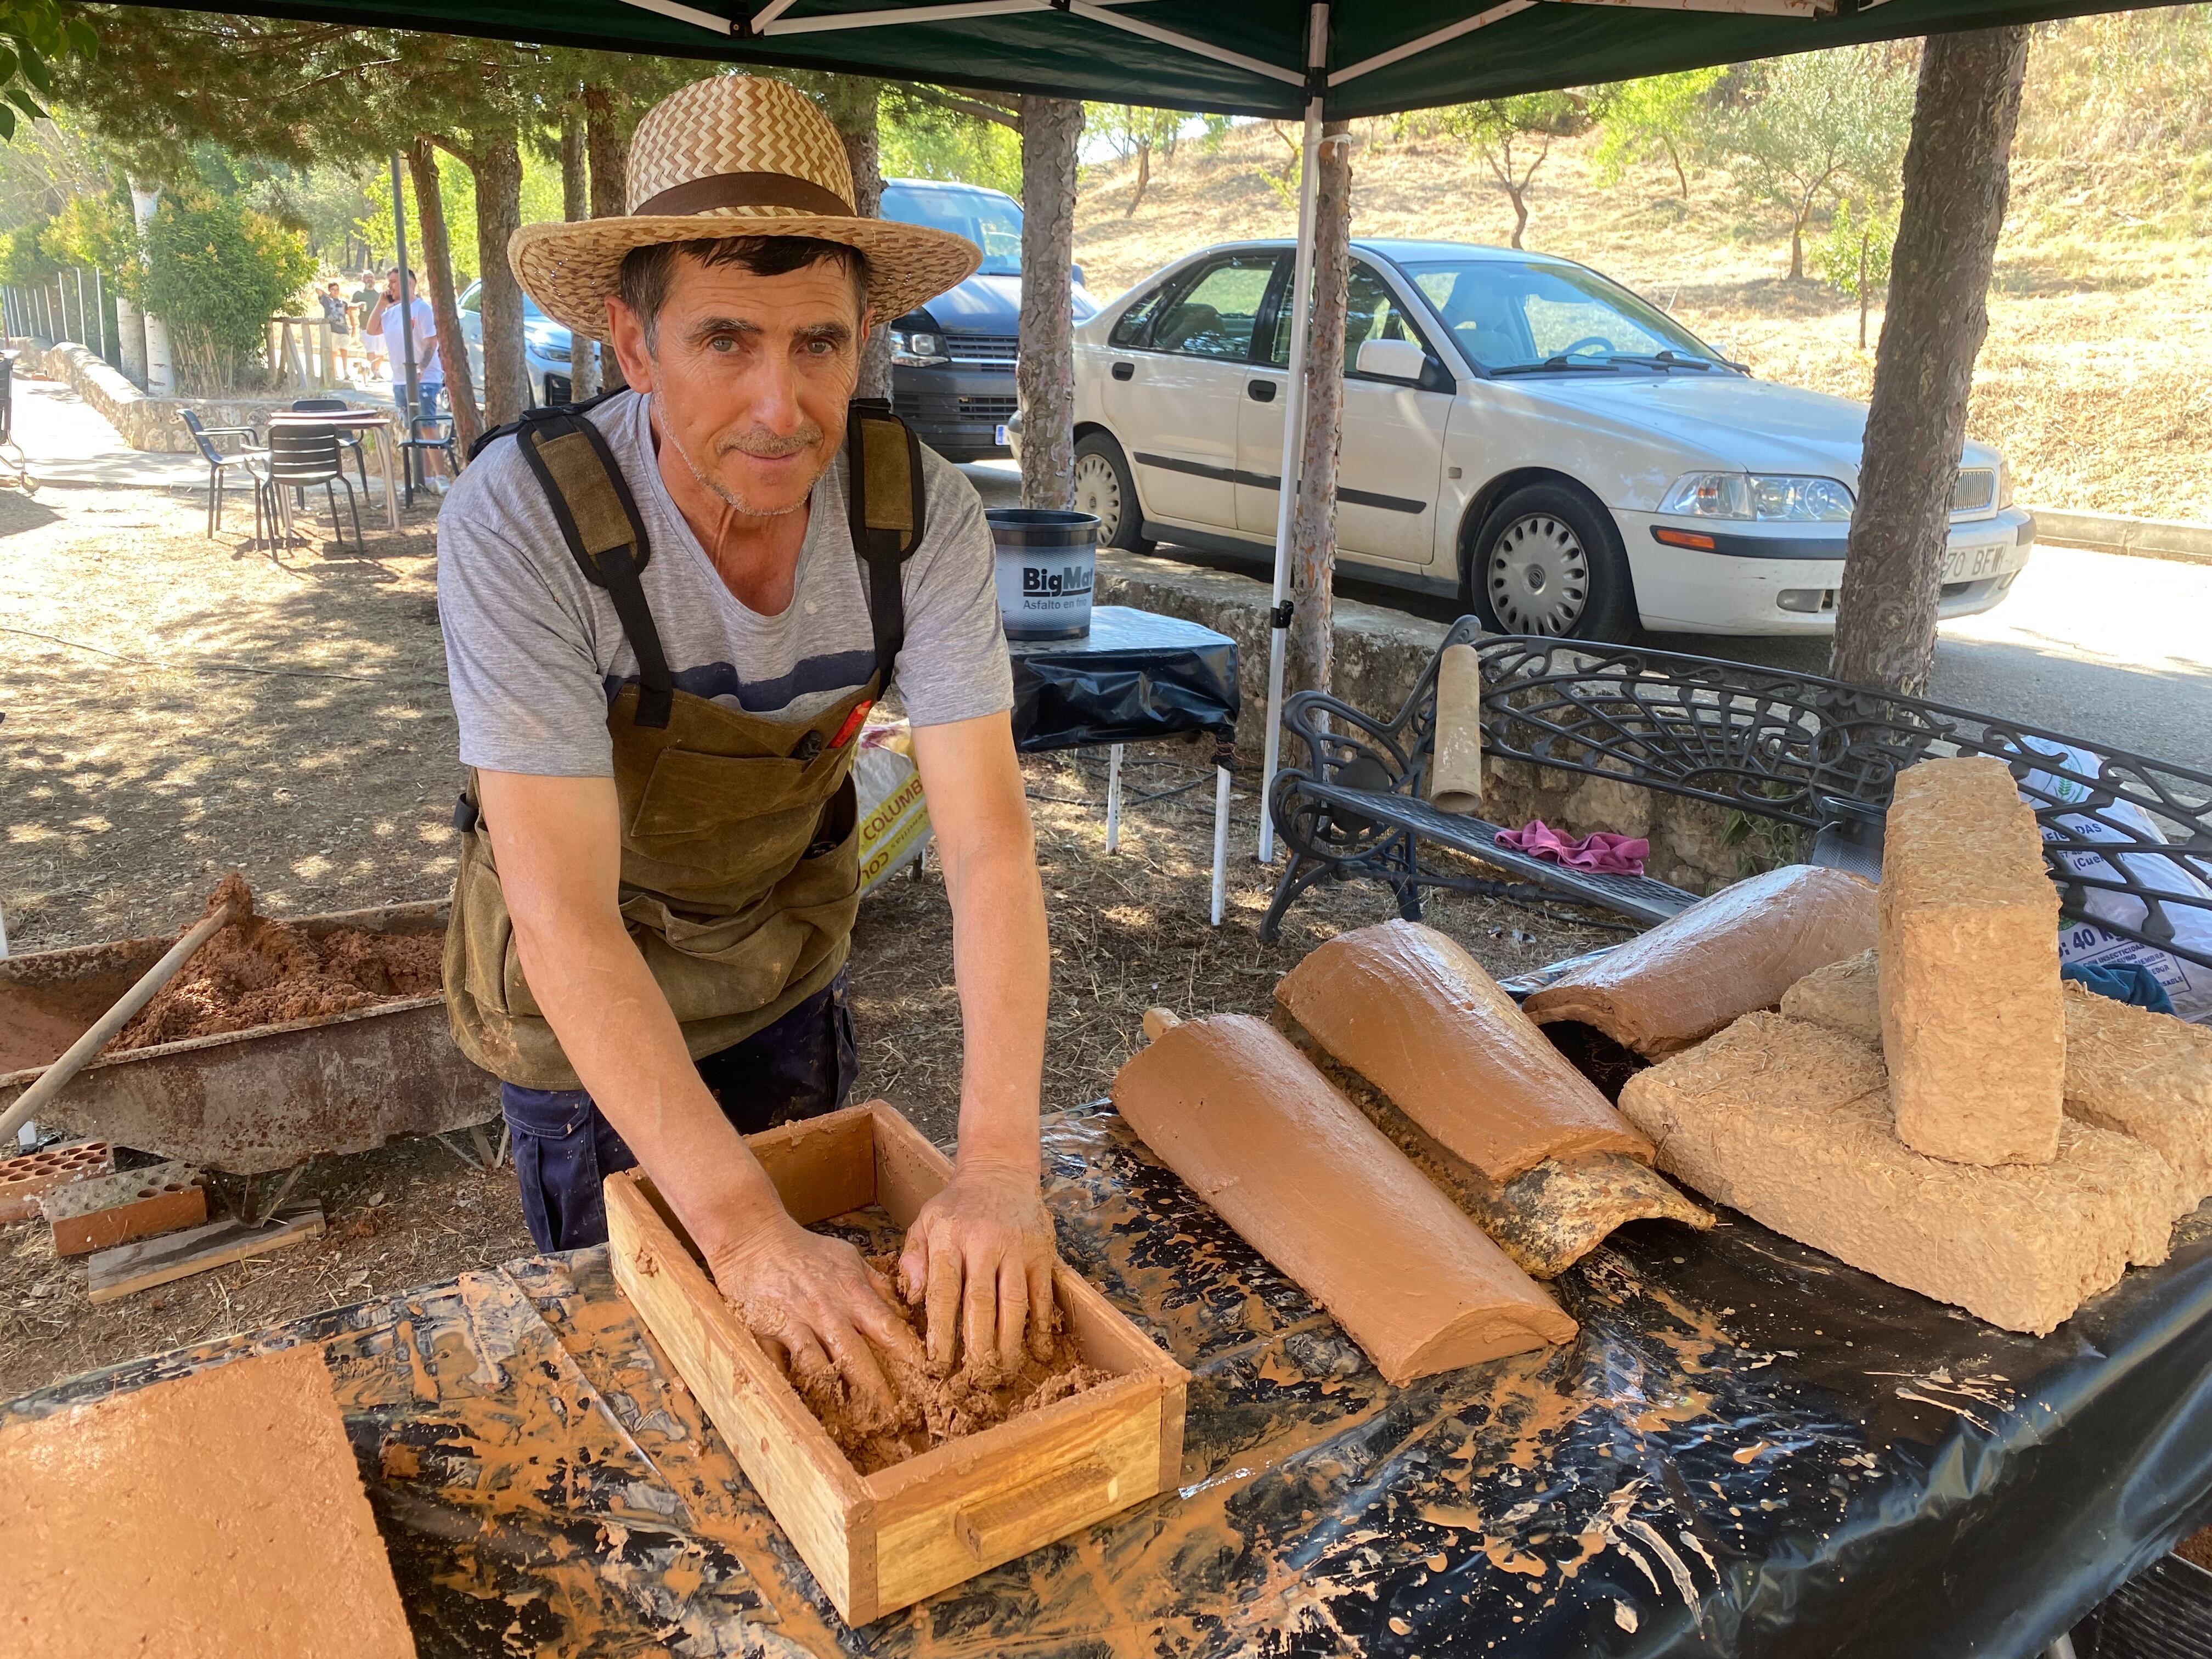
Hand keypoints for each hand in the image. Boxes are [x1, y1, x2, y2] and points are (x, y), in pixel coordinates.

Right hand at [710, 1215, 924, 1421]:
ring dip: (835, 1393)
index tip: (928, 1375)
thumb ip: (876, 1285)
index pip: (888, 1327)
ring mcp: (794, 1322)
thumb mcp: (849, 1258)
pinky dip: (789, 1386)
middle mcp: (827, 1311)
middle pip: (856, 1356)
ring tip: (852, 1421)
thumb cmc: (805, 1250)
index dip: (909, 1353)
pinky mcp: (765, 1332)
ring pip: (818, 1366)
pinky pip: (778, 1365)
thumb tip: (904, 1308)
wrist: (754, 1238)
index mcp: (851, 1292)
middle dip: (877, 1389)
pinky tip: (802, 1408)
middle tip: (896, 1416)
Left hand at [898, 1162, 1056, 1374]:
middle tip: (973, 1379)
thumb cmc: (957, 1204)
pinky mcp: (1042, 1252)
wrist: (1000, 1170)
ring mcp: (1017, 1248)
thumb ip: (913, 1259)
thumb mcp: (925, 1221)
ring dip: (1009, 1342)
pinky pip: (1042, 1295)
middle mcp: (984, 1243)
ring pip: (1013, 1303)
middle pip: (980, 1304)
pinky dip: (1040, 1325)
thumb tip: (911, 1299)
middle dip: (977, 1346)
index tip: (937, 1364)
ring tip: (1002, 1372)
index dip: (941, 1332)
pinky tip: (1039, 1350)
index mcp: (950, 1237)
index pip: (943, 1293)